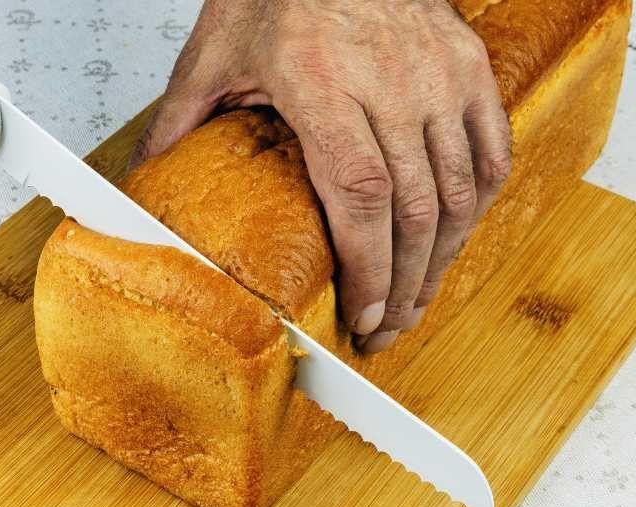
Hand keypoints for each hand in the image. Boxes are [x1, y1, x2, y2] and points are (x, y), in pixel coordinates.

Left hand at [135, 0, 511, 353]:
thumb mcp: (216, 52)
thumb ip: (181, 121)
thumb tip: (144, 179)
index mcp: (323, 83)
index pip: (360, 196)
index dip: (370, 268)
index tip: (364, 314)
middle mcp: (392, 82)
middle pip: (415, 209)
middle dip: (404, 285)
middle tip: (386, 327)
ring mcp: (440, 74)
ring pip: (459, 191)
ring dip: (442, 259)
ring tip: (417, 299)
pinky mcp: (470, 65)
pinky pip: (491, 152)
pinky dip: (478, 206)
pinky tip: (456, 240)